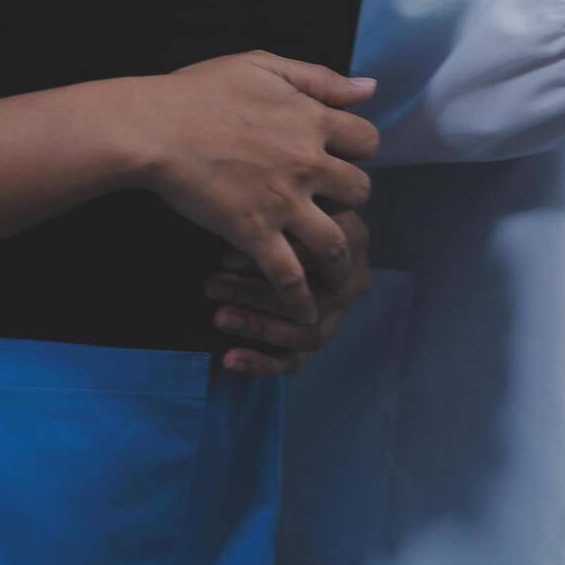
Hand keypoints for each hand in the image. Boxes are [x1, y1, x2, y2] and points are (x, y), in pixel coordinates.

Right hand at [128, 51, 378, 324]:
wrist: (152, 128)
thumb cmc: (200, 91)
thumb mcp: (263, 65)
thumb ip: (320, 79)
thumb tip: (371, 88)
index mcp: (312, 120)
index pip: (367, 141)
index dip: (359, 151)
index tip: (343, 159)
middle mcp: (308, 163)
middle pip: (360, 192)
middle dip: (353, 202)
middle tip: (336, 210)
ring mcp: (283, 202)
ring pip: (336, 242)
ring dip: (341, 263)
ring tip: (339, 278)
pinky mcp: (254, 233)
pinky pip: (289, 276)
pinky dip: (300, 300)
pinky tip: (305, 313)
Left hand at [204, 210, 369, 375]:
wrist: (277, 235)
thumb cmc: (276, 209)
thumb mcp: (283, 202)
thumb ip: (276, 215)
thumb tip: (234, 237)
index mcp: (352, 238)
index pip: (320, 254)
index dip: (276, 258)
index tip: (225, 257)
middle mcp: (352, 280)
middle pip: (313, 294)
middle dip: (257, 293)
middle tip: (212, 285)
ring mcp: (338, 314)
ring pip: (306, 332)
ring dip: (258, 326)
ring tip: (219, 317)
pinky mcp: (316, 338)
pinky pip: (294, 361)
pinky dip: (261, 362)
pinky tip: (229, 359)